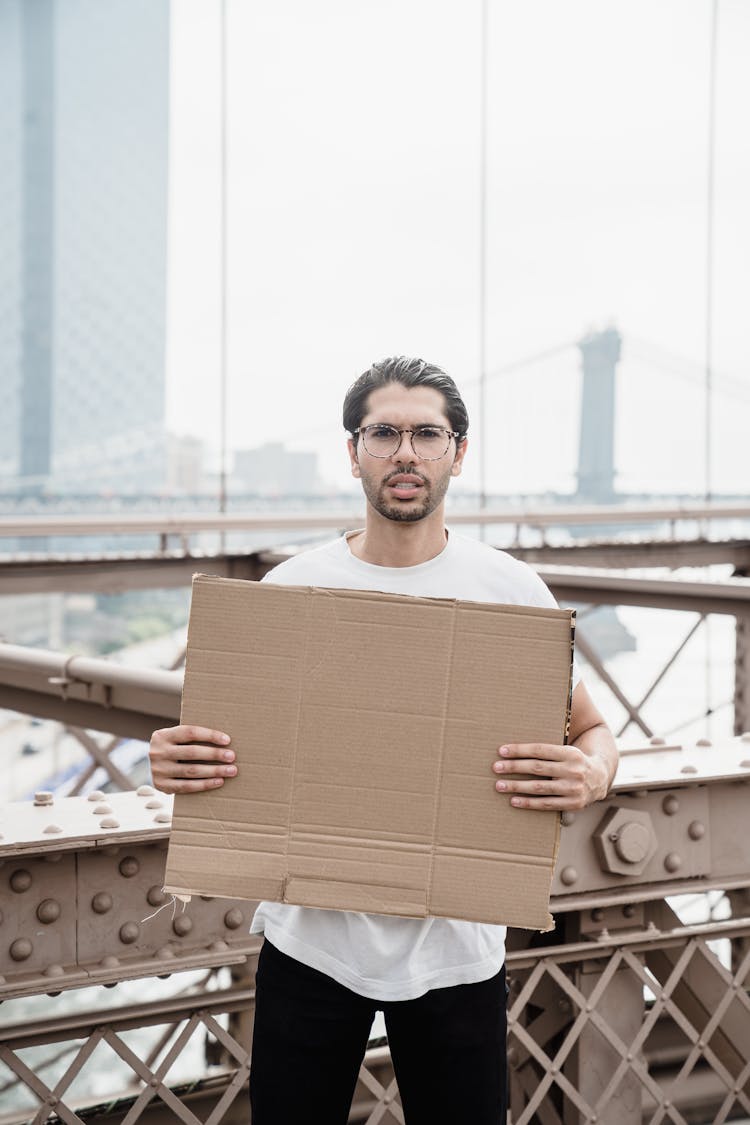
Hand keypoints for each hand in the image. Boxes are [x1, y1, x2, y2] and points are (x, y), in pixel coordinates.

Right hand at [149, 725, 235, 794]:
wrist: (155, 767)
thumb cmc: (175, 749)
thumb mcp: (177, 739)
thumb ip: (193, 738)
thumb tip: (224, 740)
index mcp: (163, 735)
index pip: (189, 732)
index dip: (209, 735)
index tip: (227, 740)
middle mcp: (158, 752)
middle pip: (191, 752)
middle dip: (214, 754)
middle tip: (232, 756)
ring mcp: (158, 770)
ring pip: (191, 771)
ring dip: (214, 771)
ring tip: (230, 770)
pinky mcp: (161, 785)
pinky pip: (187, 786)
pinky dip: (205, 784)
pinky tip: (219, 781)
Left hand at [492, 741, 609, 811]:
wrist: (600, 777)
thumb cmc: (574, 761)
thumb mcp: (566, 750)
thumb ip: (547, 751)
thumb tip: (515, 749)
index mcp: (570, 753)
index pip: (540, 750)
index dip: (520, 750)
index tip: (502, 751)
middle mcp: (574, 770)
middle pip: (537, 768)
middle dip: (514, 767)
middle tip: (496, 767)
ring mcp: (574, 788)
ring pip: (539, 787)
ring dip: (517, 786)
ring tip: (499, 785)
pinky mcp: (573, 803)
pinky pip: (546, 804)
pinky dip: (528, 803)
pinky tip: (514, 800)